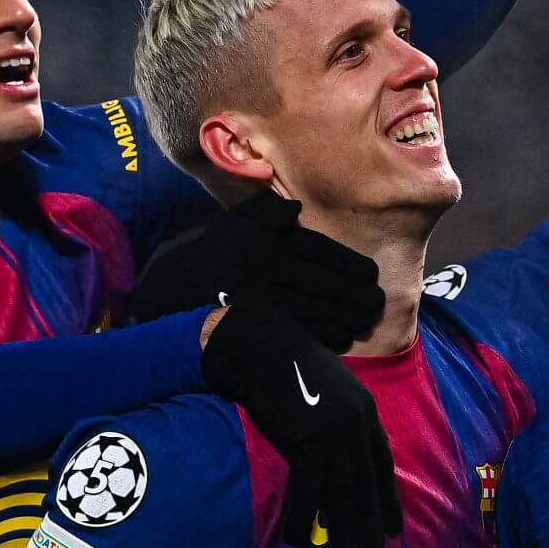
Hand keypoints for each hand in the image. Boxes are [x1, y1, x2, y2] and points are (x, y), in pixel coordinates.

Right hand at [135, 192, 384, 350]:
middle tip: (378, 303)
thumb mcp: (235, 220)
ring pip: (316, 312)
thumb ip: (266, 211)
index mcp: (266, 242)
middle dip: (357, 297)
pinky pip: (298, 335)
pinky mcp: (255, 329)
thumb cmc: (213, 252)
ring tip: (365, 320)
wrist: (170, 289)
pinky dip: (324, 337)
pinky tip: (342, 337)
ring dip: (346, 319)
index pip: (321, 254)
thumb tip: (295, 210)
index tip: (371, 276)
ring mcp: (260, 302)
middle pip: (324, 286)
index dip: (351, 267)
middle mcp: (265, 271)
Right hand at [202, 297, 401, 547]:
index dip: (387, 496)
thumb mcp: (329, 386)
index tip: (393, 524)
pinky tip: (298, 538)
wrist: (261, 346)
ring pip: (345, 492)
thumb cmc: (288, 364)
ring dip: (345, 528)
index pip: (383, 462)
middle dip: (372, 520)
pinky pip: (308, 490)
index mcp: (365, 410)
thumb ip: (341, 415)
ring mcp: (335, 434)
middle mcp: (357, 424)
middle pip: (369, 483)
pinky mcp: (307, 442)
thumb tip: (342, 448)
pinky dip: (303, 517)